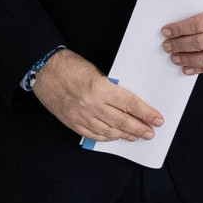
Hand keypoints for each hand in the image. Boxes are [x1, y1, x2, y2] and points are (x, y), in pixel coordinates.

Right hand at [32, 49, 162, 141]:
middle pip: (122, 121)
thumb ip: (111, 88)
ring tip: (136, 136)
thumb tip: (126, 103)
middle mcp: (92, 104)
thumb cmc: (70, 65)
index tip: (157, 119)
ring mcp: (81, 116)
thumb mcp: (96, 72)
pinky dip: (107, 137)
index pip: (130, 104)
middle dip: (139, 128)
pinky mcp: (72, 122)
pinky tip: (115, 136)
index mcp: (101, 88)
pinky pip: (94, 135)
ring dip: (125, 135)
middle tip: (150, 133)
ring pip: (109, 131)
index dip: (146, 113)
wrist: (44, 70)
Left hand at [161, 0, 202, 74]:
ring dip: (188, 58)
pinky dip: (200, 68)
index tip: (167, 30)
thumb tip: (180, 13)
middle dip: (180, 44)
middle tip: (167, 45)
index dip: (181, 28)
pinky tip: (187, 67)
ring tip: (174, 57)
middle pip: (201, 42)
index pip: (200, 23)